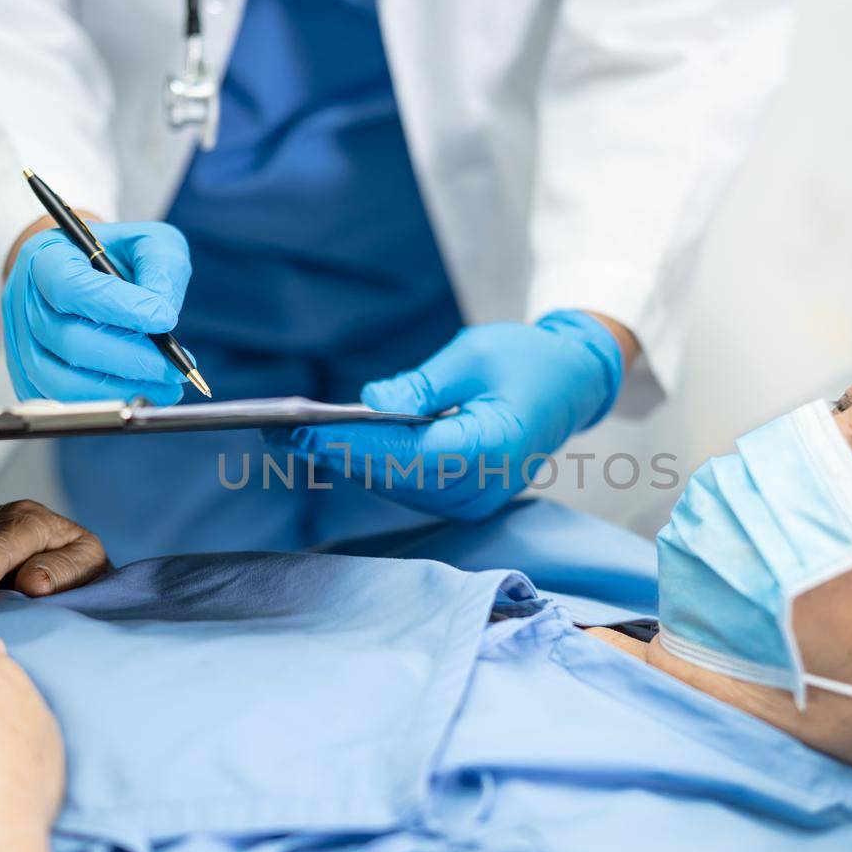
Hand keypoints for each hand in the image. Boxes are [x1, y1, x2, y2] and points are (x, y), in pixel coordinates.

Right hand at [3, 220, 191, 402]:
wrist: (84, 274)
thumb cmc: (116, 258)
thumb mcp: (148, 242)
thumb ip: (162, 267)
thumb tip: (164, 310)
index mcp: (46, 258)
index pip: (71, 287)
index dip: (119, 307)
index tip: (165, 319)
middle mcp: (24, 301)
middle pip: (68, 340)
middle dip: (129, 360)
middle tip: (173, 368)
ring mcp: (20, 344)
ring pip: (61, 380)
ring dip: (119, 390)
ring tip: (165, 387)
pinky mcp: (27, 377)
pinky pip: (61, 402)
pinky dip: (106, 403)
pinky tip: (142, 394)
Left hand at [272, 311, 624, 519]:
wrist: (572, 384)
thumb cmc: (529, 362)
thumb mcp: (475, 354)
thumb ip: (423, 384)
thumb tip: (371, 402)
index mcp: (493, 448)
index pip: (409, 455)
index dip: (352, 444)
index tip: (304, 427)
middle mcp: (482, 485)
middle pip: (394, 476)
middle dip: (336, 451)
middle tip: (279, 428)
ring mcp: (473, 497)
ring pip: (395, 484)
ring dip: (346, 460)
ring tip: (295, 434)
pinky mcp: (462, 495)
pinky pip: (406, 483)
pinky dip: (370, 463)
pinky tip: (334, 444)